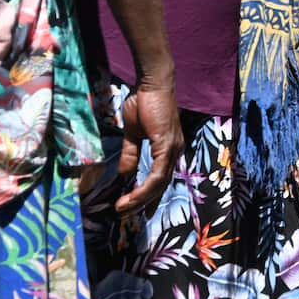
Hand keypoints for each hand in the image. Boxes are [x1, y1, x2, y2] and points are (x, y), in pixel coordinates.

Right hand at [116, 73, 183, 216]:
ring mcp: (173, 150)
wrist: (152, 83)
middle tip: (125, 214)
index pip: (160, 180)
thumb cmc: (143, 103)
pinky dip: (145, 188)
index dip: (149, 197)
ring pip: (160, 184)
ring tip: (123, 208)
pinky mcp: (167, 146)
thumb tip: (123, 174)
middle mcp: (174, 152)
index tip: (136, 210)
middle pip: (160, 187)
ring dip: (141, 199)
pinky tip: (133, 196)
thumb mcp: (133, 133)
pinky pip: (158, 175)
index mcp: (168, 150)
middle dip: (142, 203)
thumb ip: (130, 154)